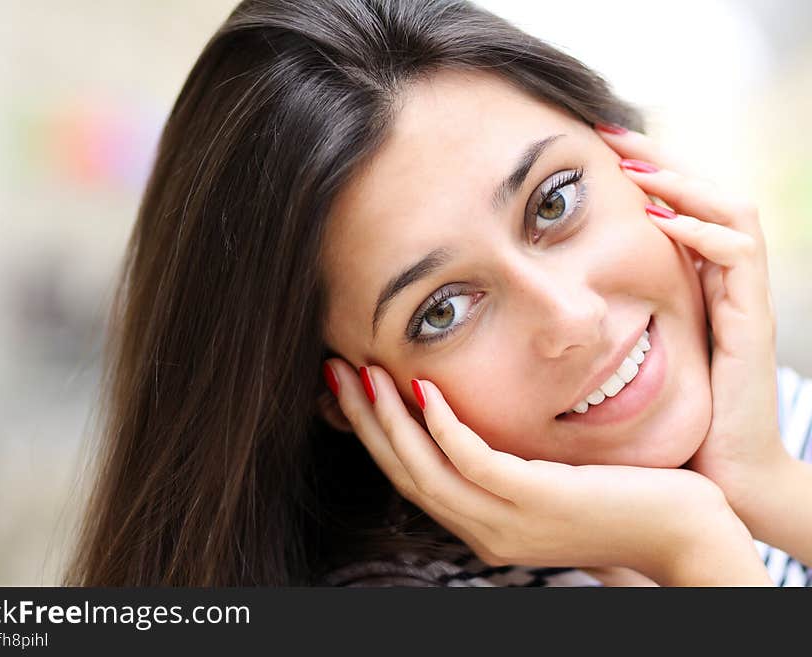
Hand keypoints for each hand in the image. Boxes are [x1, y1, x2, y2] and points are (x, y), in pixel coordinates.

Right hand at [322, 359, 771, 584]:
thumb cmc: (620, 498)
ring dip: (386, 418)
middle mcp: (483, 529)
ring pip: (424, 467)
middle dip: (363, 420)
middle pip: (403, 470)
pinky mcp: (536, 501)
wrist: (681, 533)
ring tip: (360, 372)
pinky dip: (440, 425)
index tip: (352, 388)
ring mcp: (507, 520)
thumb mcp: (549, 482)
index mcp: (482, 523)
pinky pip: (472, 460)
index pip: (411, 476)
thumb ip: (508, 466)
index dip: (374, 433)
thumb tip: (472, 428)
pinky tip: (422, 388)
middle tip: (333, 371)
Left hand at [594, 126, 788, 522]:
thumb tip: (532, 310)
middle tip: (611, 133)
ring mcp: (744, 301)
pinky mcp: (751, 323)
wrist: (722, 478)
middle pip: (707, 194)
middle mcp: (724, 285)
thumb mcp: (625, 362)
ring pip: (732, 211)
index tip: (591, 153)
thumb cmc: (667, 424)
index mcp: (695, 288)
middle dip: (660, 159)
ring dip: (683, 183)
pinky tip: (659, 222)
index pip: (681, 208)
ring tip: (634, 167)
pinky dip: (700, 231)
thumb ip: (597, 327)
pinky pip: (739, 256)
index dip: (643, 175)